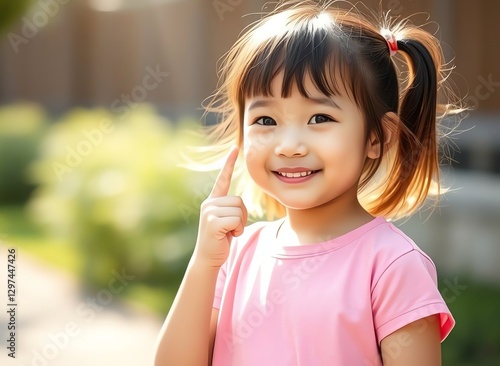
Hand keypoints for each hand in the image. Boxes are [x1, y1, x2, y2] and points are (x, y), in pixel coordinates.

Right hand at [192, 146, 247, 268]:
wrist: (208, 258)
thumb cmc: (220, 240)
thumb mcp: (227, 221)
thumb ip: (231, 210)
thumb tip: (239, 204)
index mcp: (213, 201)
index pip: (223, 179)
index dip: (229, 163)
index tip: (235, 148)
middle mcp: (209, 203)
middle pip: (239, 201)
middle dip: (242, 217)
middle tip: (231, 228)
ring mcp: (209, 212)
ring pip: (239, 210)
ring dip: (240, 224)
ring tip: (228, 232)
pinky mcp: (212, 222)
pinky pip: (236, 220)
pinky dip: (237, 230)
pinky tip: (227, 236)